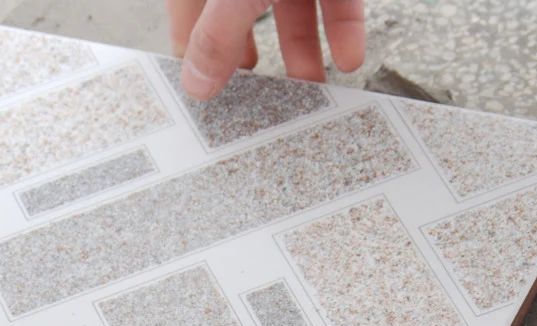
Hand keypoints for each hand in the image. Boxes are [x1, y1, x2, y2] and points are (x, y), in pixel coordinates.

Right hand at [166, 0, 365, 99]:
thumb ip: (217, 33)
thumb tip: (196, 84)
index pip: (189, 16)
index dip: (193, 55)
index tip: (201, 97)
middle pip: (240, 21)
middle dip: (250, 63)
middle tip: (252, 104)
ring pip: (292, 16)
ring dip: (303, 56)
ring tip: (309, 95)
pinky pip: (336, 3)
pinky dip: (342, 31)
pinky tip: (348, 60)